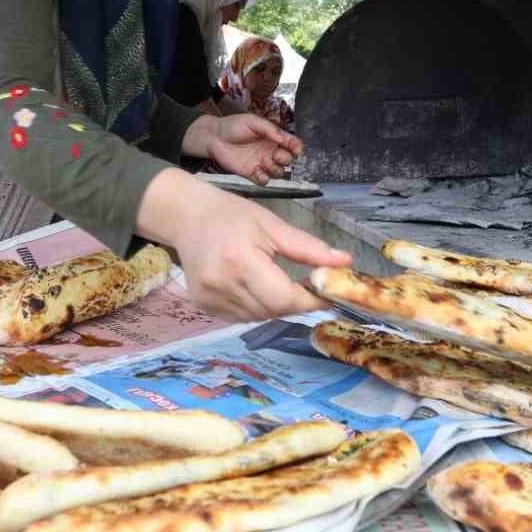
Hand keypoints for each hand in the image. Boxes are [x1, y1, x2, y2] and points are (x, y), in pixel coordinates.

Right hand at [171, 182, 347, 320]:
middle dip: (295, 302)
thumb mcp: (272, 225)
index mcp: (240, 259)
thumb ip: (308, 248)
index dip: (309, 300)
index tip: (326, 293)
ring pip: (259, 317)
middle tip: (306, 287)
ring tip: (275, 281)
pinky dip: (256, 307)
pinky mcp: (203, 306)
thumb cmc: (231, 215)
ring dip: (276, 306)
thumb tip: (344, 262)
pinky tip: (254, 286)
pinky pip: (242, 317)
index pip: (283, 298)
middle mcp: (221, 283)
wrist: (186, 216)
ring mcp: (209, 298)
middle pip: (273, 311)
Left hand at [207, 114, 300, 184]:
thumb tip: (284, 138)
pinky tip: (257, 170)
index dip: (296, 147)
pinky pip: (264, 181)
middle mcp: (270, 151)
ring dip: (275, 168)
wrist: (213, 137)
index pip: (292, 145)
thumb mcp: (253, 121)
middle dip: (286, 159)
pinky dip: (264, 178)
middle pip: (288, 160)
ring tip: (263, 161)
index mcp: (273, 138)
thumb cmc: (232, 126)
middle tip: (275, 154)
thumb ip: (270, 129)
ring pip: (279, 172)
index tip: (296, 149)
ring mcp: (261, 163)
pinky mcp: (251, 173)